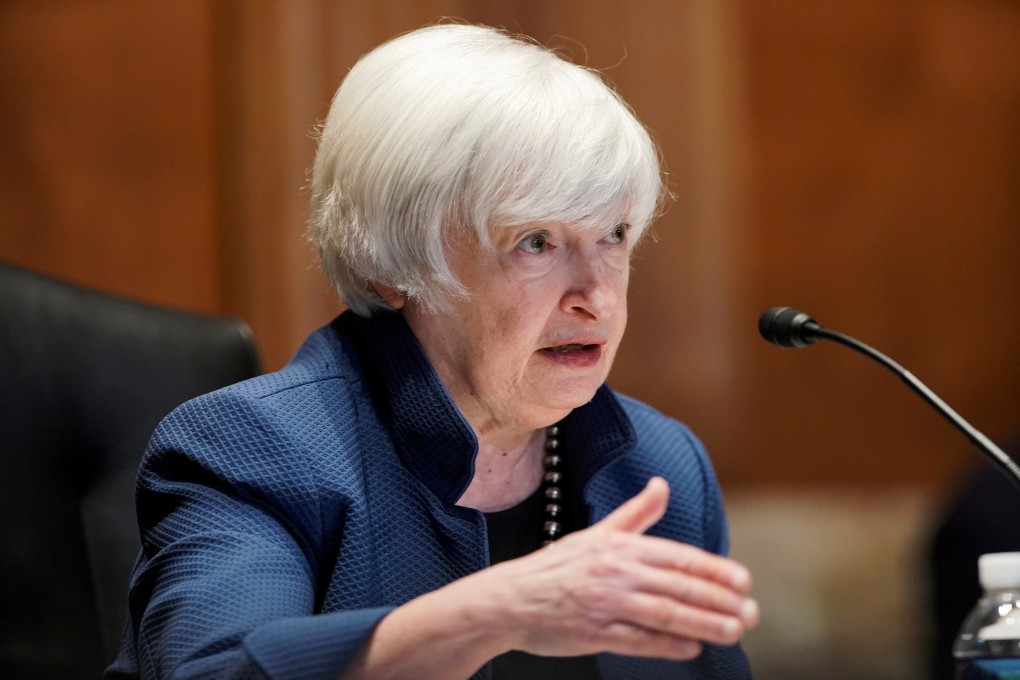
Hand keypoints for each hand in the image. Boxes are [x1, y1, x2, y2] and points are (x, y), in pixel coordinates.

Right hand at [480, 476, 758, 659]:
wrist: (508, 598)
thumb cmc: (555, 567)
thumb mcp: (597, 534)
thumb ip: (635, 514)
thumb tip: (662, 485)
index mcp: (619, 546)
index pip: (677, 557)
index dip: (713, 569)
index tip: (743, 580)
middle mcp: (615, 572)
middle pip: (678, 586)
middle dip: (719, 600)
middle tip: (750, 612)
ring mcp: (604, 603)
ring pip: (665, 613)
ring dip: (704, 623)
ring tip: (734, 631)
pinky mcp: (593, 632)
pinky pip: (637, 639)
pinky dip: (667, 645)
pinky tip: (692, 648)